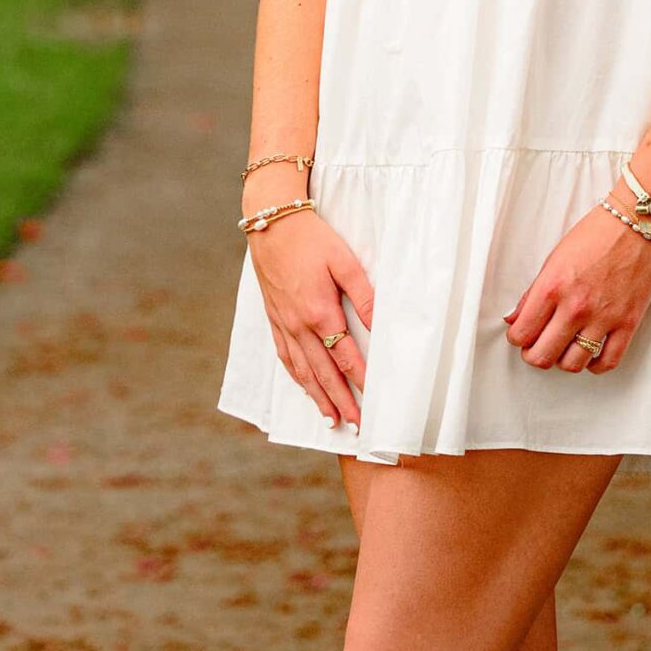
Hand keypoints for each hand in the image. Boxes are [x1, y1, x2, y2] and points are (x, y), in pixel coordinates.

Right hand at [248, 210, 373, 427]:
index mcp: (320, 313)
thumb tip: (380, 326)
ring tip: (330, 419)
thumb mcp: (344, 260)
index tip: (372, 403)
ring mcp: (283, 324)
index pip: (345, 357)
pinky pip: (285, 356)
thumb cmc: (311, 238)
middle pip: (323, 373)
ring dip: (317, 397)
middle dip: (341, 402)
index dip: (360, 382)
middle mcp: (299, 325)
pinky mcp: (273, 318)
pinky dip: (296, 377)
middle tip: (355, 427)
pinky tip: (303, 386)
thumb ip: (364, 295)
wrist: (270, 223)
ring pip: (302, 370)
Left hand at [502, 200, 650, 375]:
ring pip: (573, 364)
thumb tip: (516, 318)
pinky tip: (589, 358)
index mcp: (553, 286)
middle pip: (543, 355)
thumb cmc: (597, 234)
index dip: (517, 338)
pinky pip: (608, 361)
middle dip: (534, 356)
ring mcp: (603, 317)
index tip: (520, 336)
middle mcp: (576, 306)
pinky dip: (595, 366)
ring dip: (562, 361)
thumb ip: (533, 292)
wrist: (637, 224)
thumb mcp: (555, 257)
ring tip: (561, 350)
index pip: (523, 332)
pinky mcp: (627, 323)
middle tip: (535, 349)